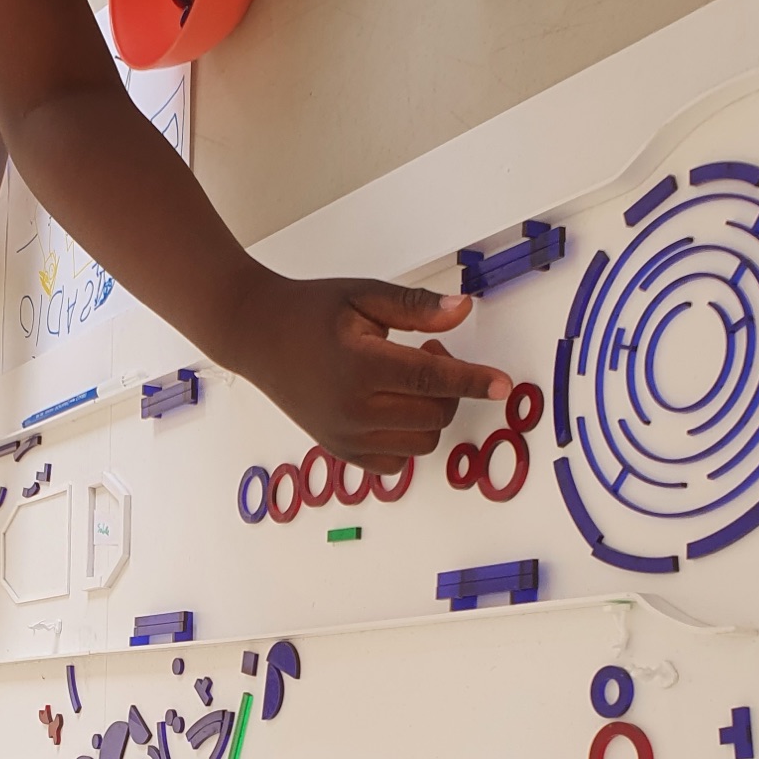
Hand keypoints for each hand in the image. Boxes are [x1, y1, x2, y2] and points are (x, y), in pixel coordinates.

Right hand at [228, 277, 513, 471]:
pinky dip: (408, 440)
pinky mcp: (340, 451)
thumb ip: (417, 308)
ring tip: (408, 381)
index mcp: (360, 366)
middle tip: (430, 352)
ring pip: (421, 443)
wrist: (256, 334)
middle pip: (434, 415)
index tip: (502, 385)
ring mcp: (345, 436)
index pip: (433, 378)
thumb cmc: (309, 311)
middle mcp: (353, 409)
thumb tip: (463, 312)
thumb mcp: (364, 295)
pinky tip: (395, 409)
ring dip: (431, 415)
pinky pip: (397, 462)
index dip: (473, 380)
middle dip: (448, 387)